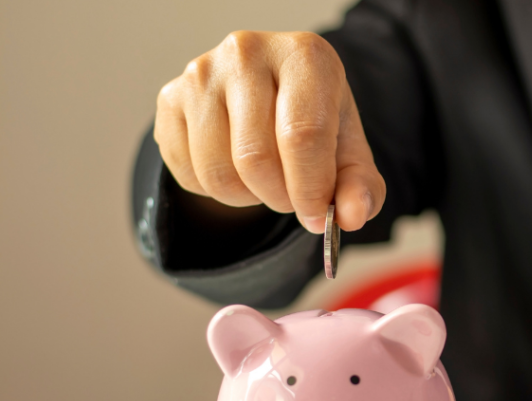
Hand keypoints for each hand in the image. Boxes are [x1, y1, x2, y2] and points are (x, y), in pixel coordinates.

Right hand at [154, 31, 383, 232]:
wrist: (270, 94)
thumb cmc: (314, 120)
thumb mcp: (348, 150)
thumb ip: (361, 187)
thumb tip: (351, 217)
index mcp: (304, 56)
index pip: (302, 135)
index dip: (311, 189)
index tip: (319, 217)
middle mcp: (248, 53)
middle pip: (256, 158)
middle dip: (280, 197)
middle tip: (293, 198)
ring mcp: (202, 73)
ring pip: (218, 172)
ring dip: (247, 198)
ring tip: (266, 181)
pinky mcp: (170, 97)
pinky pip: (188, 173)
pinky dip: (215, 191)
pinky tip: (235, 169)